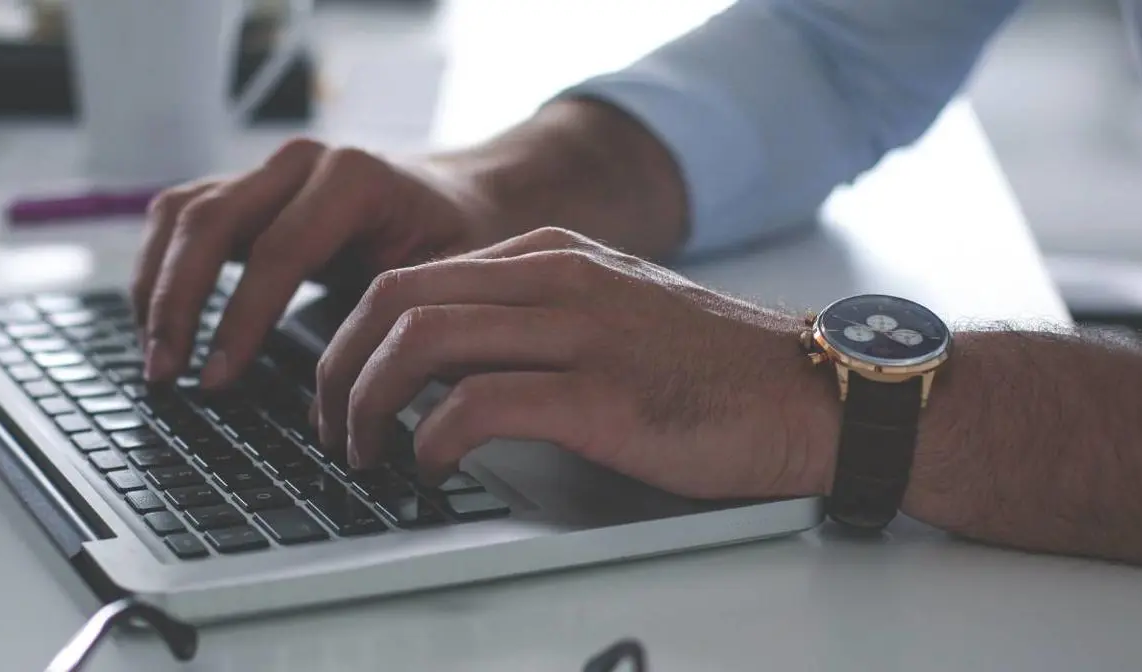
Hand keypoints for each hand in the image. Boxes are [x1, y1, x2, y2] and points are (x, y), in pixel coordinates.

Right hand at [131, 139, 506, 386]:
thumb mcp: (451, 282)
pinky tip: (157, 321)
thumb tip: (342, 405)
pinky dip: (160, 266)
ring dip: (156, 285)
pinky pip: (183, 216)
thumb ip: (399, 327)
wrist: (471, 195)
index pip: (276, 251)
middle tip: (165, 374)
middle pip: (211, 222)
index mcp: (356, 179)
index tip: (216, 380)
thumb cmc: (464, 243)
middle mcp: (303, 162)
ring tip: (154, 356)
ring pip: (182, 212)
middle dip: (176, 303)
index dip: (239, 321)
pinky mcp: (250, 187)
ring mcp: (271, 170)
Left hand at [314, 227, 839, 499]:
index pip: (411, 277)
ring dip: (368, 405)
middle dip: (338, 368)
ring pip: (420, 341)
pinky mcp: (599, 394)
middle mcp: (556, 279)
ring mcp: (577, 331)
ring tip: (367, 454)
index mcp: (551, 255)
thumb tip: (447, 362)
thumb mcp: (613, 309)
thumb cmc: (713, 369)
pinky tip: (430, 467)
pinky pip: (475, 403)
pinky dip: (430, 439)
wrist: (809, 392)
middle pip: (395, 300)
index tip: (340, 391)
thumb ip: (537, 315)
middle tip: (332, 428)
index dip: (353, 340)